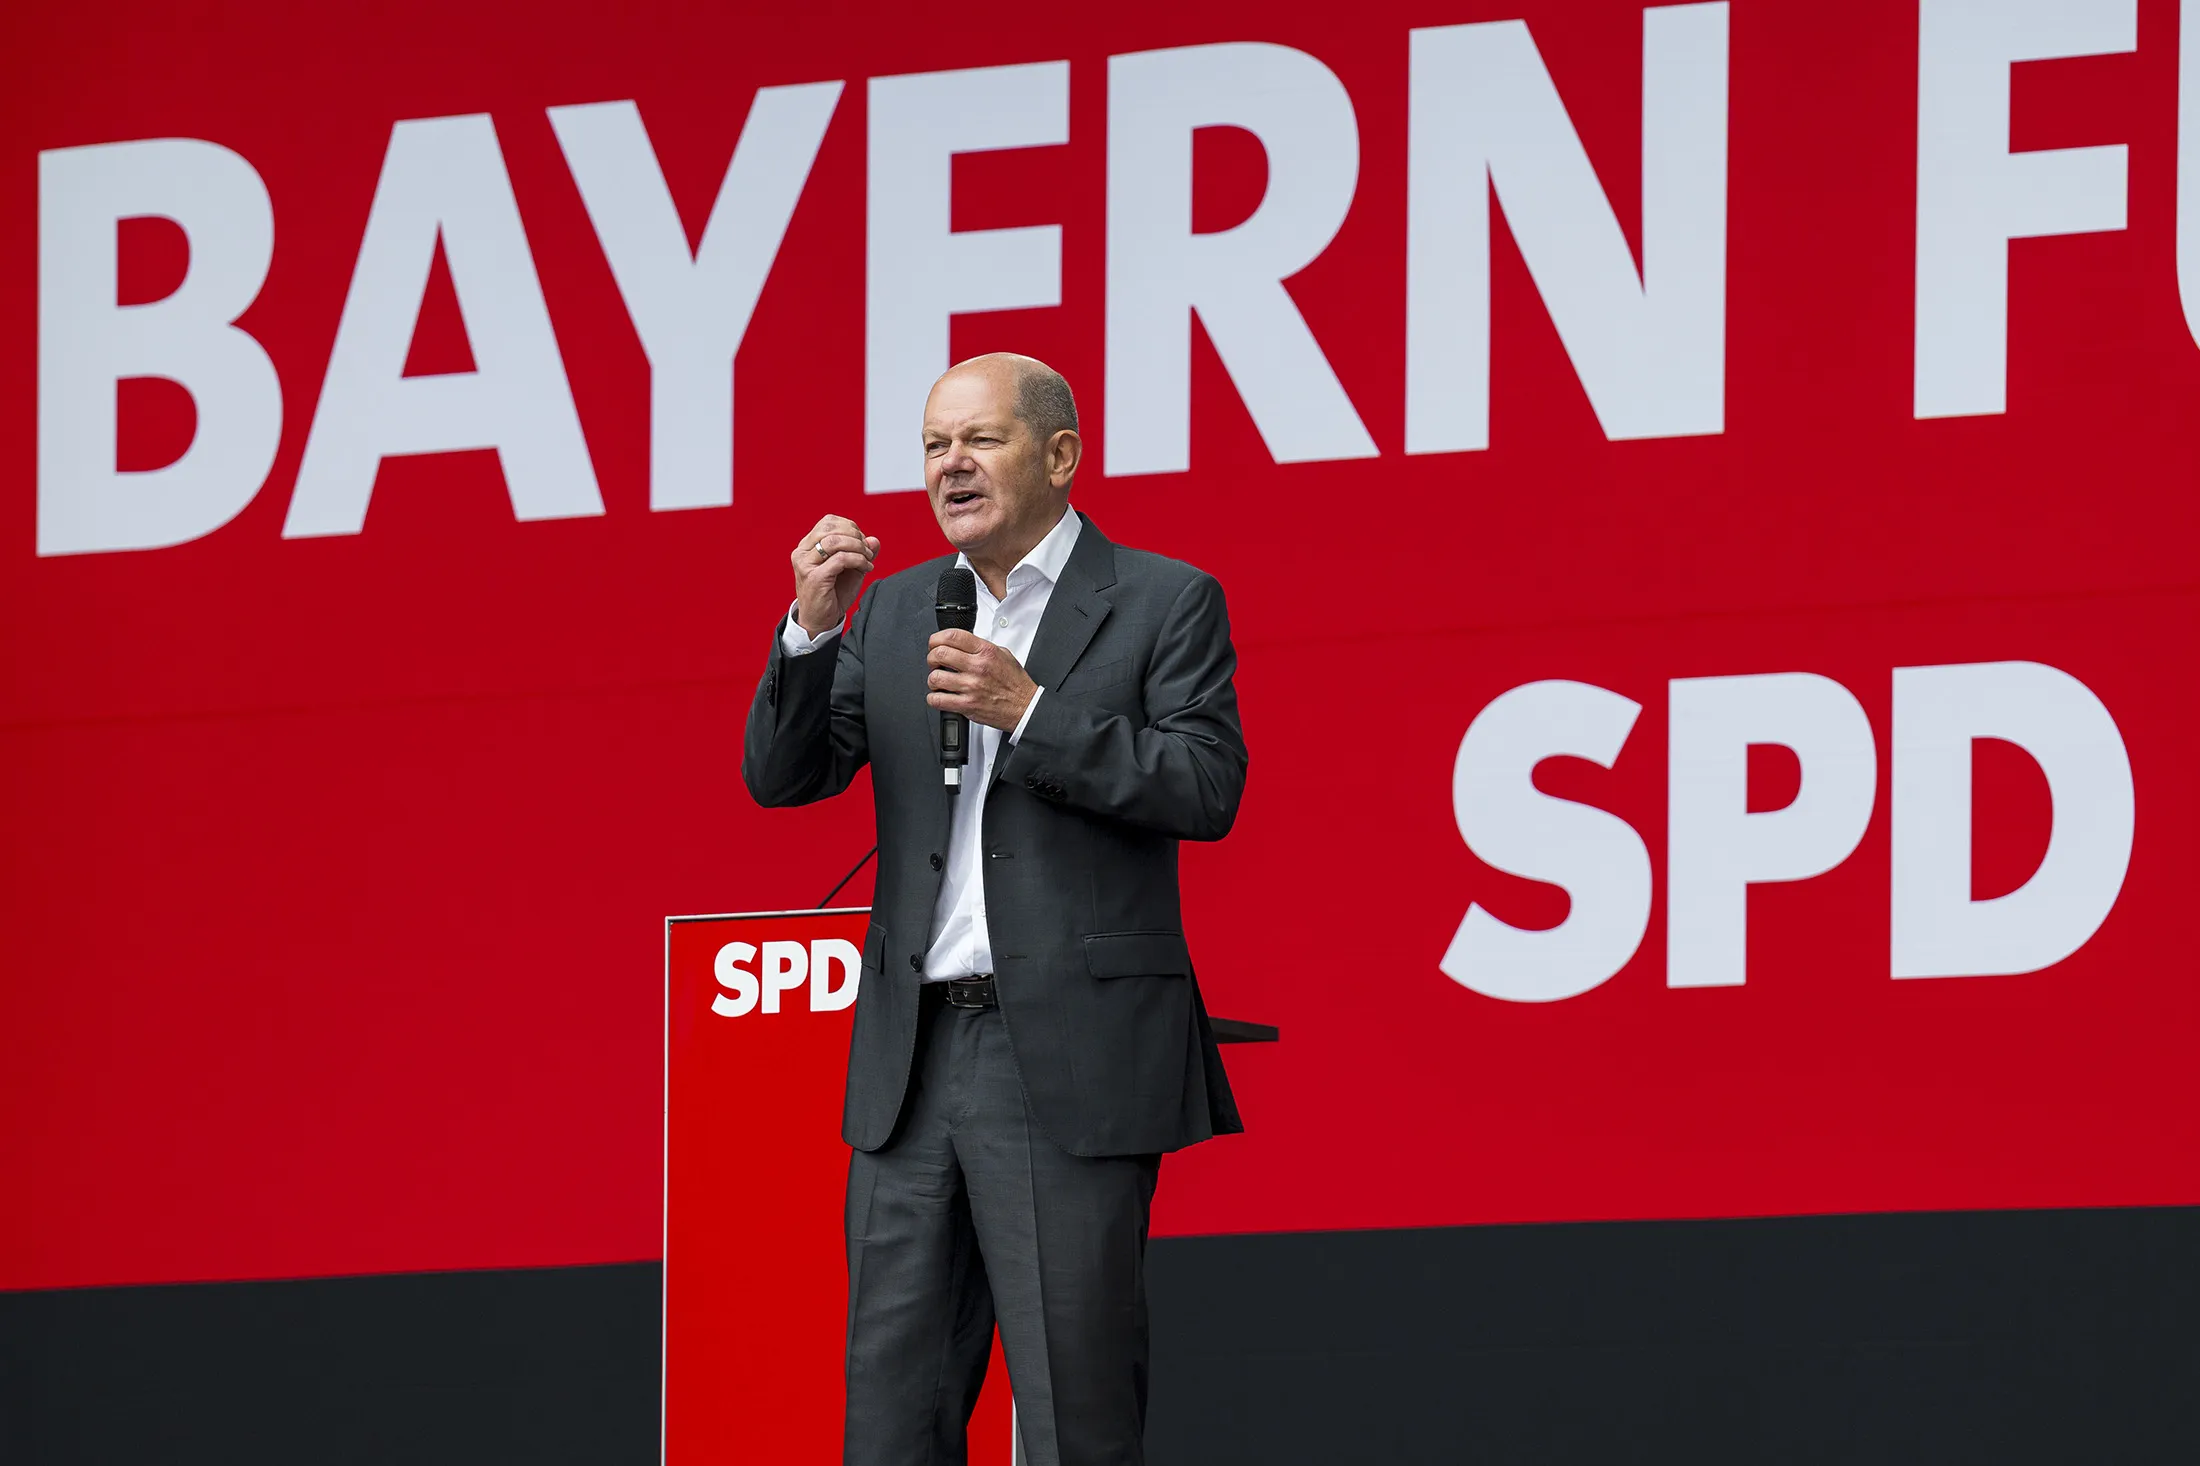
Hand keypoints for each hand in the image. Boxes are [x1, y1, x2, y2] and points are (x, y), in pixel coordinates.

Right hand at [791, 515, 879, 635]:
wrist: (820, 620)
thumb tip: (874, 539)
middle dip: (856, 536)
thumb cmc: (833, 594)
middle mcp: (802, 552)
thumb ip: (862, 553)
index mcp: (806, 546)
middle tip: (868, 551)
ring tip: (868, 559)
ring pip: (835, 541)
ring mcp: (806, 564)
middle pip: (831, 528)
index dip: (850, 527)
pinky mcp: (815, 577)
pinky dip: (858, 560)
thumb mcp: (851, 569)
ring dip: (858, 547)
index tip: (863, 541)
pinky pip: (841, 559)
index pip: (828, 522)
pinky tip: (866, 569)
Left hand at [927, 630, 1037, 731]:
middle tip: (935, 663)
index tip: (934, 644)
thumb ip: (982, 647)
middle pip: (939, 654)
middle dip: (932, 658)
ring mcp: (971, 687)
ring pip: (935, 677)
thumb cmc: (1015, 683)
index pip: (952, 636)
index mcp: (986, 652)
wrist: (1025, 707)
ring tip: (939, 681)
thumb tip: (964, 644)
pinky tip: (940, 696)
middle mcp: (977, 667)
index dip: (936, 638)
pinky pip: (938, 700)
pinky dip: (933, 698)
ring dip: (932, 679)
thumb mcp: (1004, 655)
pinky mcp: (967, 705)